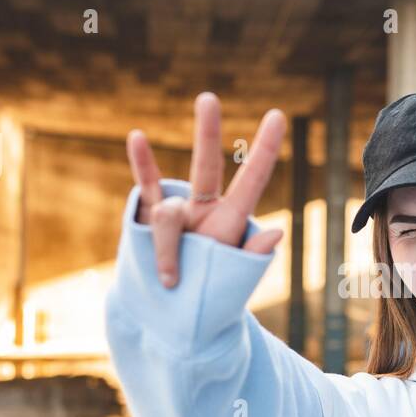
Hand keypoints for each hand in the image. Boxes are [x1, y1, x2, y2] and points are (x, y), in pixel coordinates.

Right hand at [127, 93, 285, 287]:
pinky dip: (142, 165)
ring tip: (170, 282)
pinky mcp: (146, 219)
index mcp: (231, 222)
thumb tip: (277, 232)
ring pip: (168, 215)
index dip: (265, 149)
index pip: (252, 180)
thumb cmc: (208, 302)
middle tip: (207, 98)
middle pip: (207, 166)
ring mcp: (175, 212)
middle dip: (207, 133)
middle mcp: (204, 210)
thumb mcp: (234, 282)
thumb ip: (251, 256)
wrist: (170, 318)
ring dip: (166, 250)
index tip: (277, 116)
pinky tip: (137, 137)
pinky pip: (144, 190)